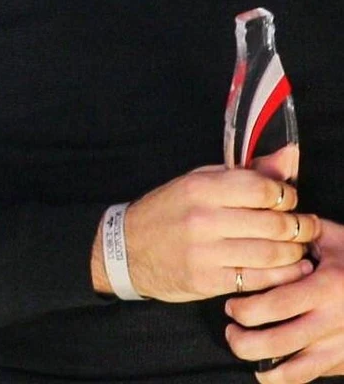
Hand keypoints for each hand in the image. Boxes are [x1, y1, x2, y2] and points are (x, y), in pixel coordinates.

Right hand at [91, 166, 314, 301]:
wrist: (128, 247)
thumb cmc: (169, 210)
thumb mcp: (200, 181)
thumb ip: (248, 172)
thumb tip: (290, 155)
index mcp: (200, 188)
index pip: (262, 190)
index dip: (287, 196)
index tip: (290, 200)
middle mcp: (203, 219)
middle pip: (273, 224)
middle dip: (301, 227)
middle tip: (308, 227)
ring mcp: (205, 253)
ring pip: (272, 255)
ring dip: (296, 253)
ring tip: (300, 248)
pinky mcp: (208, 282)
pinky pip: (259, 280)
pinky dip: (283, 276)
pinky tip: (289, 269)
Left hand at [226, 218, 343, 381]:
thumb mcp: (331, 237)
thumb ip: (296, 232)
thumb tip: (256, 221)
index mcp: (328, 286)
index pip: (278, 304)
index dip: (247, 309)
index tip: (229, 306)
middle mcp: (335, 319)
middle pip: (279, 341)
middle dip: (244, 340)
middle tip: (230, 329)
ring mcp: (342, 344)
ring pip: (295, 368)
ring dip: (262, 363)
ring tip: (242, 347)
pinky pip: (312, 375)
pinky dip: (286, 377)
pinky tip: (267, 371)